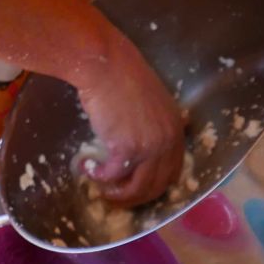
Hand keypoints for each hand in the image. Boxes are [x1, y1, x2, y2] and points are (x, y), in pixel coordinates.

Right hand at [74, 28, 184, 206]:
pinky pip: (113, 176)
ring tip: (102, 190)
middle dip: (136, 198)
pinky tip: (87, 168)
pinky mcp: (127, 151)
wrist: (105, 65)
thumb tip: (139, 145)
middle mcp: (167, 142)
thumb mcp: (150, 103)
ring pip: (137, 189)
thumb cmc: (121, 76)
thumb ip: (153, 125)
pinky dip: (98, 177)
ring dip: (118, 195)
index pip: (173, 171)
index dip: (155, 185)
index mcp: (175, 130)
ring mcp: (149, 148)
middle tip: (117, 197)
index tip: (139, 190)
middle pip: (157, 186)